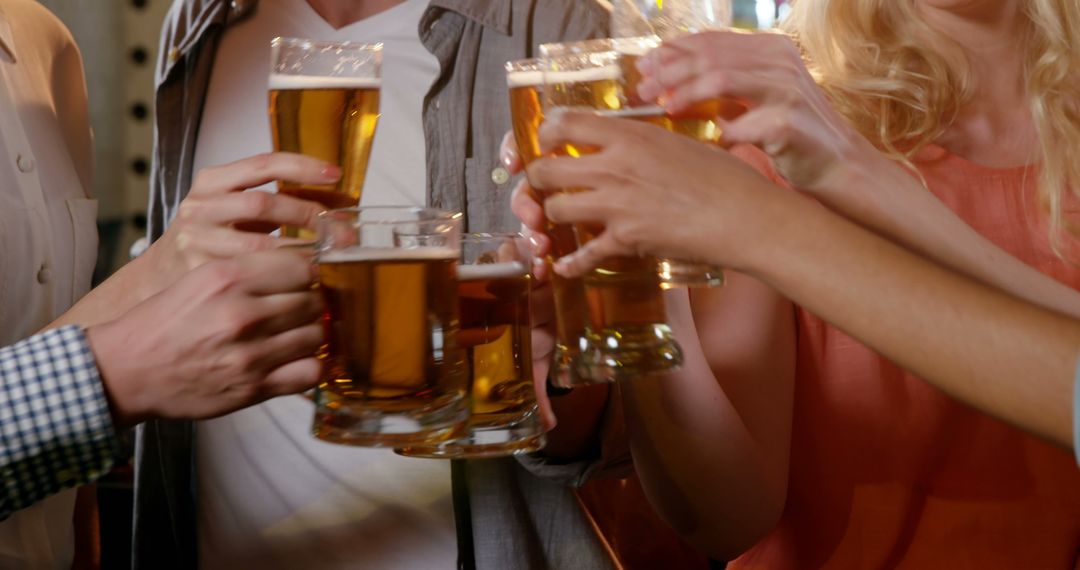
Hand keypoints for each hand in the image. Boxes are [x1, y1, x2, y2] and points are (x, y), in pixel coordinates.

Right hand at [87, 249, 323, 426]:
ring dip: (312, 334)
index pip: (302, 265)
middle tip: (299, 308)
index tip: (303, 279)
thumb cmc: (165, 321)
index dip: (308, 272)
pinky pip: (310, 372)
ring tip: (295, 333)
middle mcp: (242, 313)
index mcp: (227, 277)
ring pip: (316, 334)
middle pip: (314, 299)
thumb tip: (306, 269)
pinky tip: (297, 360)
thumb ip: (251, 271)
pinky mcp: (254, 387)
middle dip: (312, 302)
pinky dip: (311, 365)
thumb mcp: (202, 278)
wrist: (127, 370)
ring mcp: (251, 353)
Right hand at [146, 152, 338, 288]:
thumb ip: (282, 202)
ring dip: (301, 251)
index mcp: (212, 182)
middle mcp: (201, 206)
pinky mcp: (199, 273)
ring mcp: (197, 240)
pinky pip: (252, 275)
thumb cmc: (213, 239)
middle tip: (343, 231)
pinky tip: (306, 282)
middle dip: (309, 214)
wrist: (163, 275)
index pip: (263, 164)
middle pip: (264, 203)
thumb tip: (344, 207)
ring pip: (259, 244)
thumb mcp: (239, 210)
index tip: (336, 173)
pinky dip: (283, 278)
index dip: (302, 166)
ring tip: (330, 257)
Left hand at [527, 111, 783, 277]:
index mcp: (628, 136)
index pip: (564, 123)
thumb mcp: (678, 140)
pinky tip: (564, 265)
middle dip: (538, 177)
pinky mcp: (625, 241)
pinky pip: (582, 255)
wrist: (744, 217)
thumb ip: (641, 140)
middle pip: (545, 169)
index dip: (547, 133)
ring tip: (564, 214)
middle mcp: (614, 168)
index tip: (549, 140)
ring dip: (554, 214)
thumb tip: (621, 141)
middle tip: (546, 181)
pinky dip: (570, 264)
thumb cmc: (724, 177)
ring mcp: (616, 206)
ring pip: (554, 209)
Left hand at [637, 30, 880, 193]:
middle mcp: (781, 60)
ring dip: (685, 93)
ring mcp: (787, 88)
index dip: (673, 51)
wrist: (837, 164)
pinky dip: (724, 134)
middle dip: (670, 71)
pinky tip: (718, 141)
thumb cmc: (789, 133)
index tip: (645, 66)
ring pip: (720, 79)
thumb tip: (666, 77)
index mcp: (771, 48)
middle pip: (710, 56)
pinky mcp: (788, 122)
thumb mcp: (756, 97)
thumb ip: (722, 82)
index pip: (712, 40)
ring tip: (665, 107)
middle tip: (643, 89)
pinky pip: (739, 126)